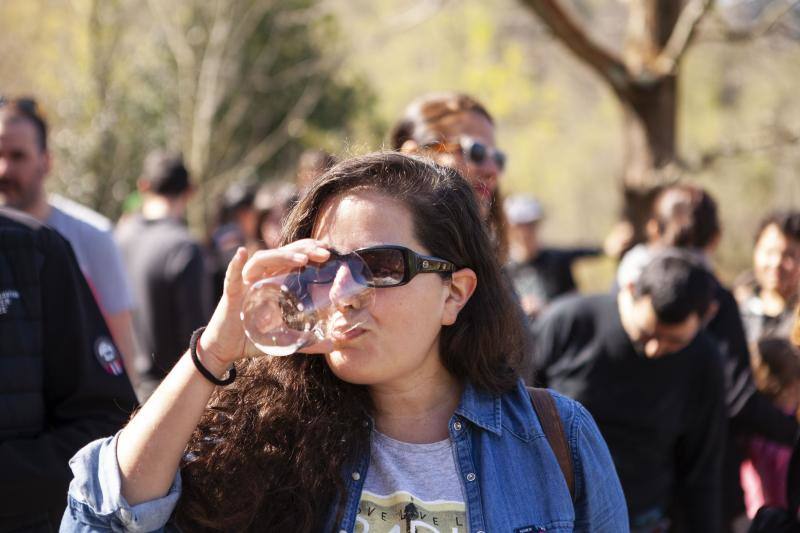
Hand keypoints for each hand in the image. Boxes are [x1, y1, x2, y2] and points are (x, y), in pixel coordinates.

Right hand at [198, 240, 330, 370]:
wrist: (226, 350)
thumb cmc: (254, 339)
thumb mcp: (285, 339)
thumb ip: (306, 341)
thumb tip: (333, 345)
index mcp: (274, 283)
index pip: (293, 260)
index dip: (309, 252)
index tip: (329, 253)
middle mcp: (260, 278)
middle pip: (282, 255)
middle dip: (303, 250)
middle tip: (324, 252)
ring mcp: (245, 284)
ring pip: (262, 260)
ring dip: (281, 256)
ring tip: (302, 259)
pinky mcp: (230, 294)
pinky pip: (232, 276)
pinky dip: (235, 264)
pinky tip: (241, 253)